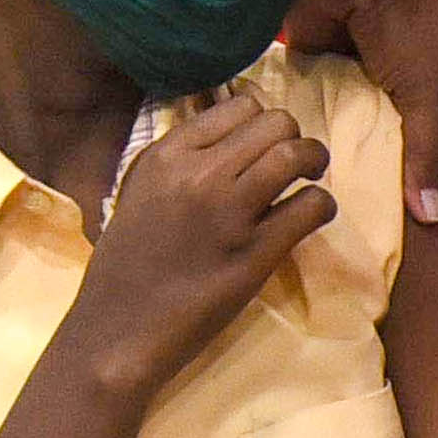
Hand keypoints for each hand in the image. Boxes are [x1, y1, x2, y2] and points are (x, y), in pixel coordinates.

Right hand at [69, 93, 334, 391]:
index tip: (264, 146)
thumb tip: (233, 139)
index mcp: (165, 156)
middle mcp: (197, 175)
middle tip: (294, 165)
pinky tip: (311, 218)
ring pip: (296, 154)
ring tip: (309, 181)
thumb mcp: (140, 195)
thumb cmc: (125, 268)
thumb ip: (181, 164)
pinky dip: (323, 206)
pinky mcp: (254, 253)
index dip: (262, 123)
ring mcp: (227, 212)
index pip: (239, 105)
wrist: (115, 332)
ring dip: (315, 163)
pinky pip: (312, 205)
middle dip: (295, 138)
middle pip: (277, 122)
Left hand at [286, 0, 437, 228]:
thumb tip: (431, 220)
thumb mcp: (425, 93)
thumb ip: (425, 153)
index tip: (405, 236)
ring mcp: (351, 72)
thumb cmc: (407, 21)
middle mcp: (393, 85)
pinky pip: (301, 98)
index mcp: (434, 91)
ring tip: (301, 204)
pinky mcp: (311, 59)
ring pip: (339, 123)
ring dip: (325, 149)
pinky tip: (275, 160)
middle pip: (382, 140)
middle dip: (368, 174)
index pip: (433, 149)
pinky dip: (292, 121)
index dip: (422, 186)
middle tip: (344, 229)